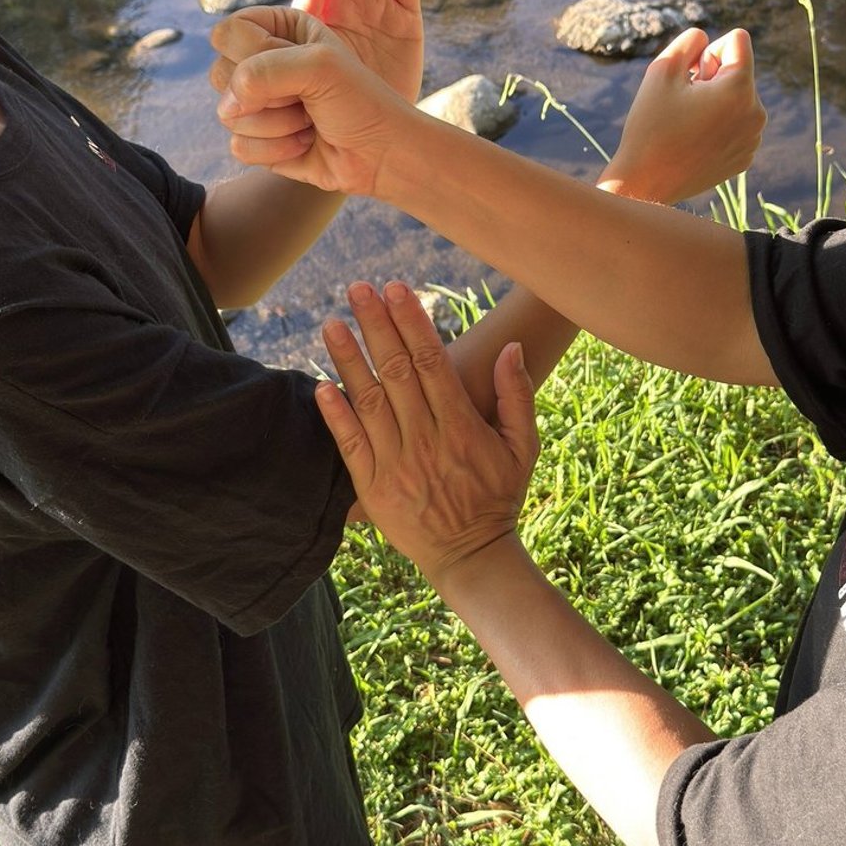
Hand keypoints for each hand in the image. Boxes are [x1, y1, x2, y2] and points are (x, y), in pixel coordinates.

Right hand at [210, 7, 417, 196]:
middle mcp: (264, 63)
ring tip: (310, 121)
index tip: (295, 61)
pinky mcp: (258, 139)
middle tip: (306, 96)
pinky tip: (304, 145)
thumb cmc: (359, 101)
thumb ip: (262, 70)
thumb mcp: (318, 66)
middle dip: (268, 94)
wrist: (380, 153)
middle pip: (220, 73)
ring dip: (278, 125)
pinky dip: (276, 151)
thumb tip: (228, 106)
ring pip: (227, 114)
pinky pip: (238, 146)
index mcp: (280, 29)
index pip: (228, 32)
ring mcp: (258, 103)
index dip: (254, 51)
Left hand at [318, 282, 536, 591]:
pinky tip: (321, 385)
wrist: (471, 556)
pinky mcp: (374, 488)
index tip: (395, 289)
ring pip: (369, 401)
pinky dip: (336, 415)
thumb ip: (517, 396)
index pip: (432, 361)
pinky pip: (351, 445)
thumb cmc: (499, 496)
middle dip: (376, 326)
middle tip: (358, 289)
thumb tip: (511, 348)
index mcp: (462, 425)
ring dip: (349, 360)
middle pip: (397, 371)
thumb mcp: (523, 446)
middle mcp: (427, 439)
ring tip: (331, 324)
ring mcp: (398, 464)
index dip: (411, 322)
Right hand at [600, 28, 764, 204]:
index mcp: (740, 89)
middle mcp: (756, 114)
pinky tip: (694, 141)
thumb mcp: (663, 68)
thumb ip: (690, 40)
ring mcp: (753, 139)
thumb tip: (708, 42)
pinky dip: (718, 126)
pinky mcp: (745, 157)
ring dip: (716, 102)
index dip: (708, 51)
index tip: (690, 76)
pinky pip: (737, 125)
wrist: (646, 182)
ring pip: (738, 98)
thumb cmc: (651, 124)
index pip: (737, 41)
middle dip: (712, 78)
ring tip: (688, 123)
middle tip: (684, 104)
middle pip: (738, 71)